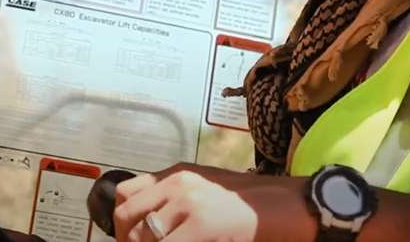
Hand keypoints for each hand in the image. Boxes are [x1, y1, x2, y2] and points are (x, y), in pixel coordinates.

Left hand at [112, 163, 313, 241]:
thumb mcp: (206, 191)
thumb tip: (151, 226)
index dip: (121, 223)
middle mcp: (177, 184)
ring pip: (143, 236)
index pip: (125, 194)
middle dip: (128, 241)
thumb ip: (176, 201)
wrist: (288, 204)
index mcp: (176, 175)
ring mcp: (189, 203)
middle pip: (126, 217)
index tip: (128, 239)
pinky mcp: (203, 224)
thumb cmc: (251, 204)